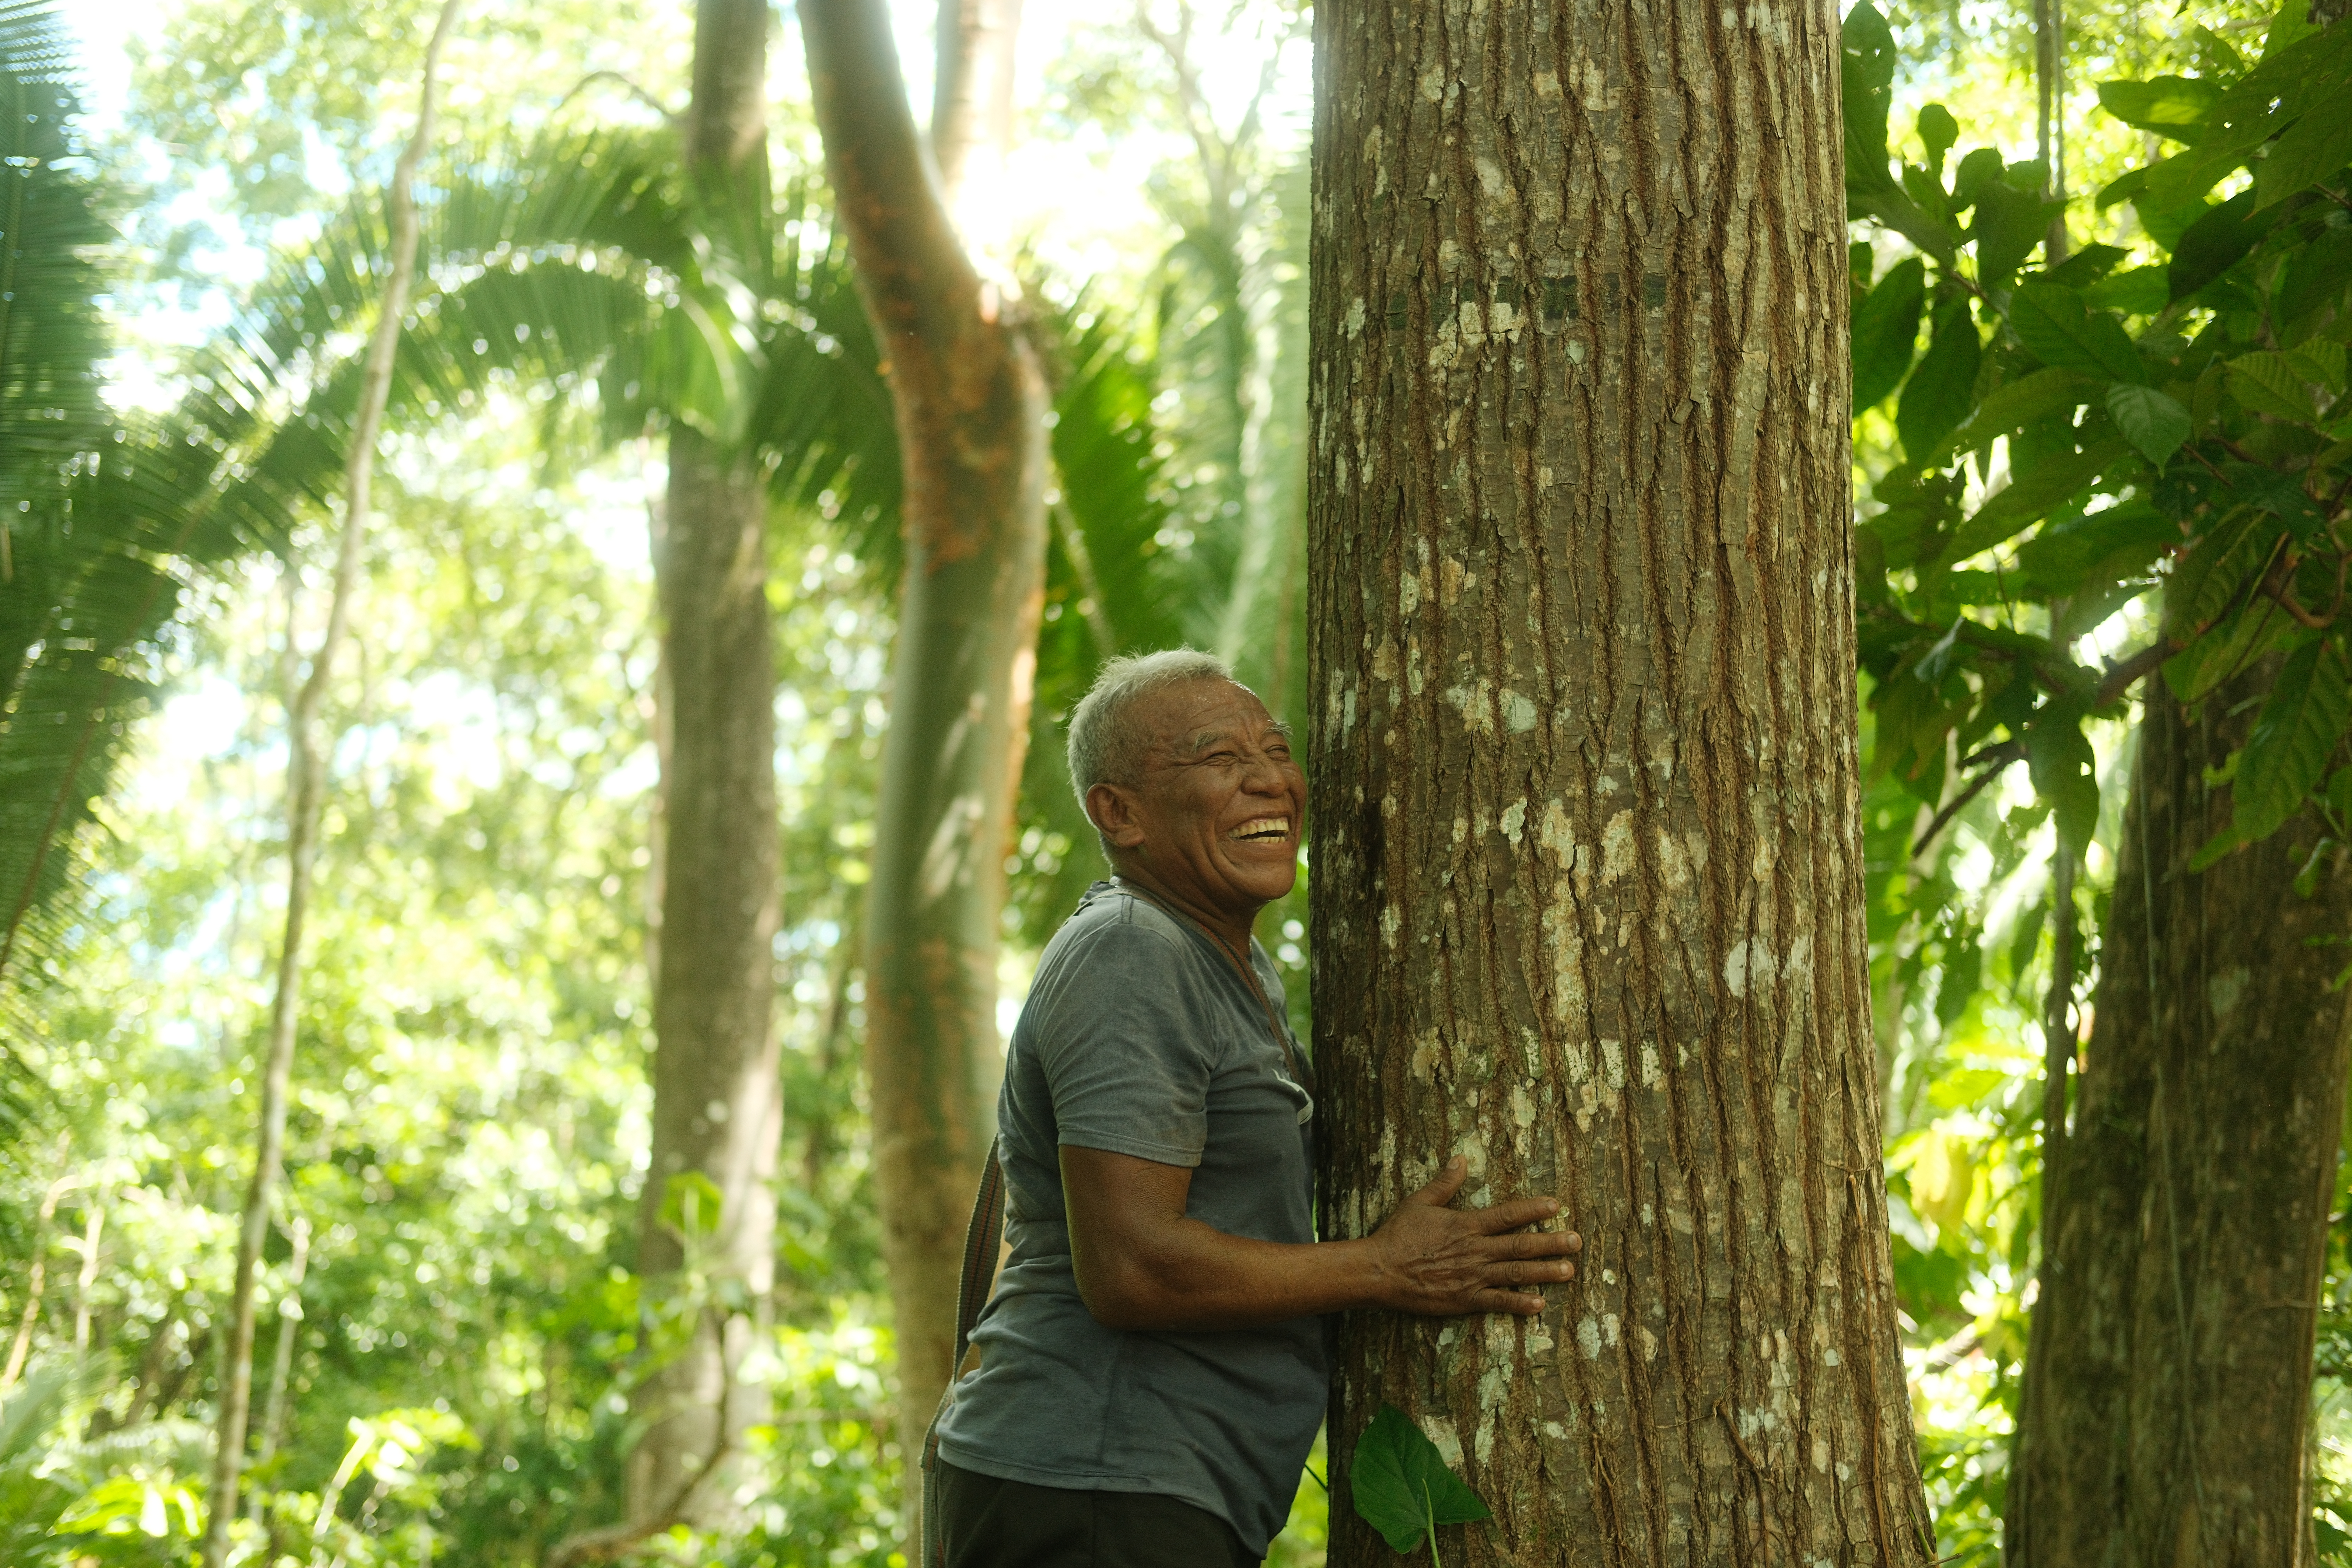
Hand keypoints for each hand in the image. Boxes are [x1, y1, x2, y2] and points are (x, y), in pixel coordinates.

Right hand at [1368, 1156, 1581, 1315]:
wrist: (1380, 1270)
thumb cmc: (1398, 1235)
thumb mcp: (1419, 1202)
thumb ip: (1444, 1183)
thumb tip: (1460, 1158)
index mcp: (1466, 1225)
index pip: (1507, 1215)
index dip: (1533, 1209)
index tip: (1556, 1206)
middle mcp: (1475, 1250)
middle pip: (1520, 1244)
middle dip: (1551, 1243)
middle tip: (1577, 1241)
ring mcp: (1472, 1276)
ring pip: (1515, 1272)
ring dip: (1544, 1272)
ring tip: (1569, 1271)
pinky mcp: (1464, 1299)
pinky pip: (1497, 1302)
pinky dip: (1519, 1304)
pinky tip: (1539, 1305)